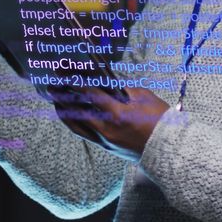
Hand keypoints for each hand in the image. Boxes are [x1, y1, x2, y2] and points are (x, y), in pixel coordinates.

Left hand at [49, 86, 169, 162]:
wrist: (168, 149)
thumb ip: (122, 89)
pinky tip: (67, 114)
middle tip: (53, 83)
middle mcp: (107, 129)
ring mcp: (104, 140)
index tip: (64, 71)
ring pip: (75, 124)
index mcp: (118, 114)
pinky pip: (83, 133)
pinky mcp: (105, 146)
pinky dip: (73, 122)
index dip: (75, 81)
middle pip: (77, 110)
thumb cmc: (160, 120)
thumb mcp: (143, 97)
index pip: (90, 94)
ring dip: (63, 110)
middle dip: (62, 95)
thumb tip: (106, 84)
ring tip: (54, 98)